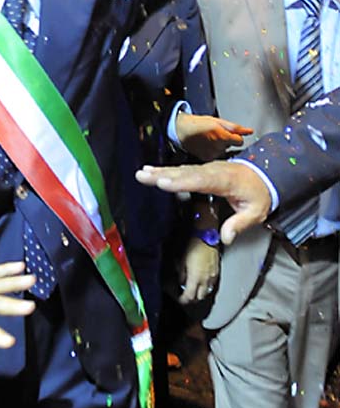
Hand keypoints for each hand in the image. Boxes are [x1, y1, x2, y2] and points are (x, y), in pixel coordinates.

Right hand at [135, 161, 271, 243]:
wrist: (265, 174)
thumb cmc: (259, 194)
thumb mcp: (256, 212)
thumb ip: (239, 224)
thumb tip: (225, 239)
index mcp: (225, 181)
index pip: (200, 181)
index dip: (181, 182)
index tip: (164, 183)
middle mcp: (212, 171)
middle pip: (185, 173)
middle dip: (163, 175)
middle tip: (143, 175)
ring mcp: (206, 169)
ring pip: (181, 170)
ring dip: (161, 171)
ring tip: (142, 173)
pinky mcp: (202, 170)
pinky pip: (182, 170)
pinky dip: (166, 170)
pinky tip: (153, 171)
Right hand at [175, 112, 252, 159]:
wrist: (181, 130)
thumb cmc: (199, 123)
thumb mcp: (217, 121)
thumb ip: (235, 128)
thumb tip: (249, 131)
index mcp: (222, 136)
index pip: (239, 142)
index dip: (236, 138)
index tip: (231, 135)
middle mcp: (218, 148)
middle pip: (232, 147)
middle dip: (229, 143)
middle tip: (219, 136)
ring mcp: (212, 155)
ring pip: (225, 153)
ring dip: (222, 148)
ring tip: (211, 141)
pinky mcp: (207, 160)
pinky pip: (218, 158)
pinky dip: (215, 153)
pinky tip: (208, 147)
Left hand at [178, 237, 219, 303]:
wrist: (207, 236)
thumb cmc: (193, 245)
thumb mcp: (182, 260)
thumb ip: (182, 274)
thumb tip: (181, 281)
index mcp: (195, 279)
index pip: (189, 296)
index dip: (183, 300)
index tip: (180, 299)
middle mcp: (206, 280)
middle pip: (199, 298)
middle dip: (192, 299)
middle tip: (186, 296)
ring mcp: (213, 276)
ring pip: (207, 292)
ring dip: (200, 293)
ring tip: (194, 289)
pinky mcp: (217, 271)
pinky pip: (212, 284)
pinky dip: (206, 286)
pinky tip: (202, 282)